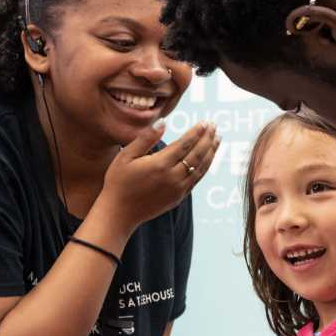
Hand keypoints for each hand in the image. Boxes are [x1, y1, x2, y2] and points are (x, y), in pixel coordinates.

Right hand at [97, 120, 219, 233]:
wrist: (119, 212)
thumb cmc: (118, 181)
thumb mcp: (126, 156)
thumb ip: (146, 139)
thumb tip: (163, 122)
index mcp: (160, 164)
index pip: (184, 144)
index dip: (196, 132)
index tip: (205, 122)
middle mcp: (173, 177)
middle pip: (196, 154)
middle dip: (207, 139)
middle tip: (214, 126)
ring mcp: (178, 188)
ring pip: (200, 167)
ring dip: (211, 152)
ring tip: (217, 139)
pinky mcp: (179, 197)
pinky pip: (197, 179)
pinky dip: (205, 166)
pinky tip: (208, 158)